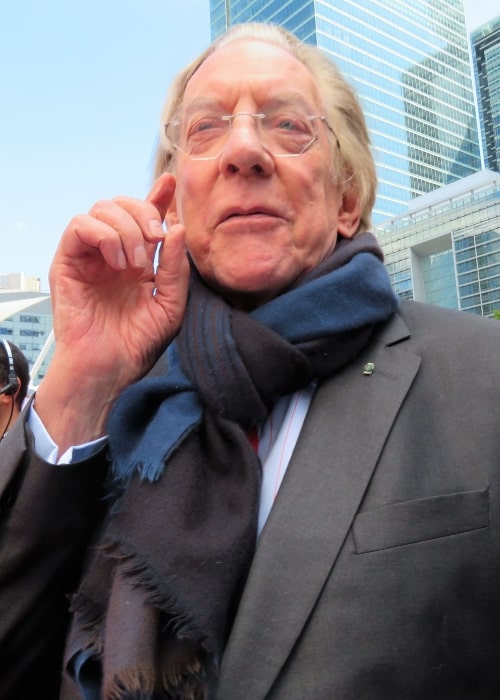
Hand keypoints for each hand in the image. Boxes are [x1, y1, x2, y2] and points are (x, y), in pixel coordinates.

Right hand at [35, 173, 189, 451]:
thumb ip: (175, 268)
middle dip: (145, 212)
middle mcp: (113, 254)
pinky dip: (102, 234)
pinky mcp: (68, 262)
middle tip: (157, 239)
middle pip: (124, 204)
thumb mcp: (170, 306)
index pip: (146, 218)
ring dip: (126, 229)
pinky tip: (116, 261)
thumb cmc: (137, 344)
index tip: (170, 183)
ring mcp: (89, 256)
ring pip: (102, 209)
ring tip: (135, 263)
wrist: (108, 369)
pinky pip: (80, 225)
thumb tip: (176, 227)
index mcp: (138, 261)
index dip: (157, 197)